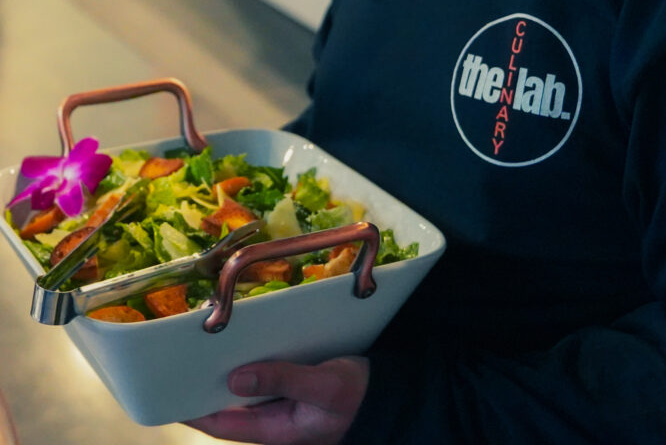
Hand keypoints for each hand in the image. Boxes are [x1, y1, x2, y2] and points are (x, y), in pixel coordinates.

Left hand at [184, 356, 369, 444]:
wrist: (392, 396)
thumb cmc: (359, 395)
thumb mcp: (324, 387)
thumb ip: (282, 381)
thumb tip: (234, 377)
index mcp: (276, 430)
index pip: (221, 423)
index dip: (192, 409)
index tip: (168, 390)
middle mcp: (275, 420)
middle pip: (229, 406)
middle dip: (206, 384)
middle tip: (183, 356)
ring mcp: (285, 406)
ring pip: (246, 390)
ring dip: (228, 369)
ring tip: (207, 343)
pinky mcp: (296, 390)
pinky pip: (265, 376)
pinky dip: (252, 359)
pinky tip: (246, 339)